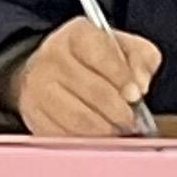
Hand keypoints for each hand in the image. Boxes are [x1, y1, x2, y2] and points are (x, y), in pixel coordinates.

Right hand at [3, 14, 161, 138]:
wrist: (51, 71)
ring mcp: (38, 87)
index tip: (136, 94)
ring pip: (81, 119)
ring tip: (116, 128)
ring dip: (106, 129)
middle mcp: (52, 57)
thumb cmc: (93, 60)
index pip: (101, 54)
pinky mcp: (34, 115)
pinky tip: (97, 136)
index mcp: (76, 34)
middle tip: (131, 119)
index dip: (122, 77)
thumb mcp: (122, 47)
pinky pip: (66, 136)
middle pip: (94, 91)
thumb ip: (141, 58)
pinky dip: (88, 142)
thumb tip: (141, 84)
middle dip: (120, 111)